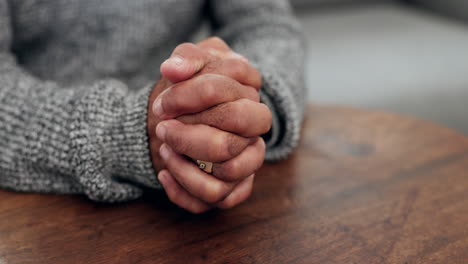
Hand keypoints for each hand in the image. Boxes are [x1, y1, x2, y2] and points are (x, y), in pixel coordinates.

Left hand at [148, 38, 271, 212]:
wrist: (177, 116)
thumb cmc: (188, 90)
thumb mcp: (190, 61)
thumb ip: (188, 56)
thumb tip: (174, 69)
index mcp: (250, 100)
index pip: (228, 96)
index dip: (191, 96)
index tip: (162, 102)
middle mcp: (253, 136)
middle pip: (229, 144)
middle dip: (188, 138)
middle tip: (162, 128)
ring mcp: (244, 164)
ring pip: (225, 178)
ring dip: (184, 167)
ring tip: (164, 149)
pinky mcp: (231, 189)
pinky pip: (215, 200)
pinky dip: (183, 190)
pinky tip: (164, 173)